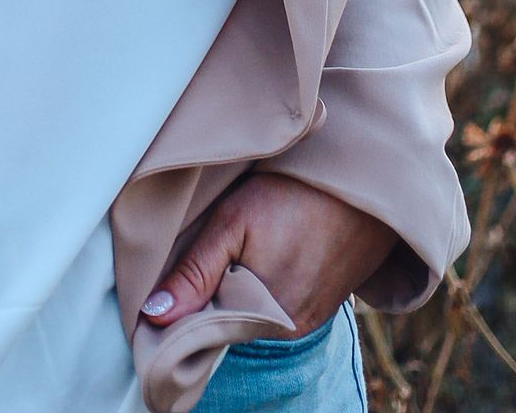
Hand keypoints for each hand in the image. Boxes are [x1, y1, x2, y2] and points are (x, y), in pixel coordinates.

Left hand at [138, 169, 395, 340]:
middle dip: (211, 296)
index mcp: (262, 320)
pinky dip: (264, 284)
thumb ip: (194, 273)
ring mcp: (308, 320)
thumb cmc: (293, 195)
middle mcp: (287, 331)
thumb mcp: (234, 223)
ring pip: (253, 311)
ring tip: (244, 247)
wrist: (364, 184)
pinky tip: (267, 253)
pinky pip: (277, 304)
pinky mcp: (322, 305)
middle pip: (230, 321)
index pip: (206, 331)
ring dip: (239, 288)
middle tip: (212, 250)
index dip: (184, 308)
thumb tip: (152, 317)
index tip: (171, 284)